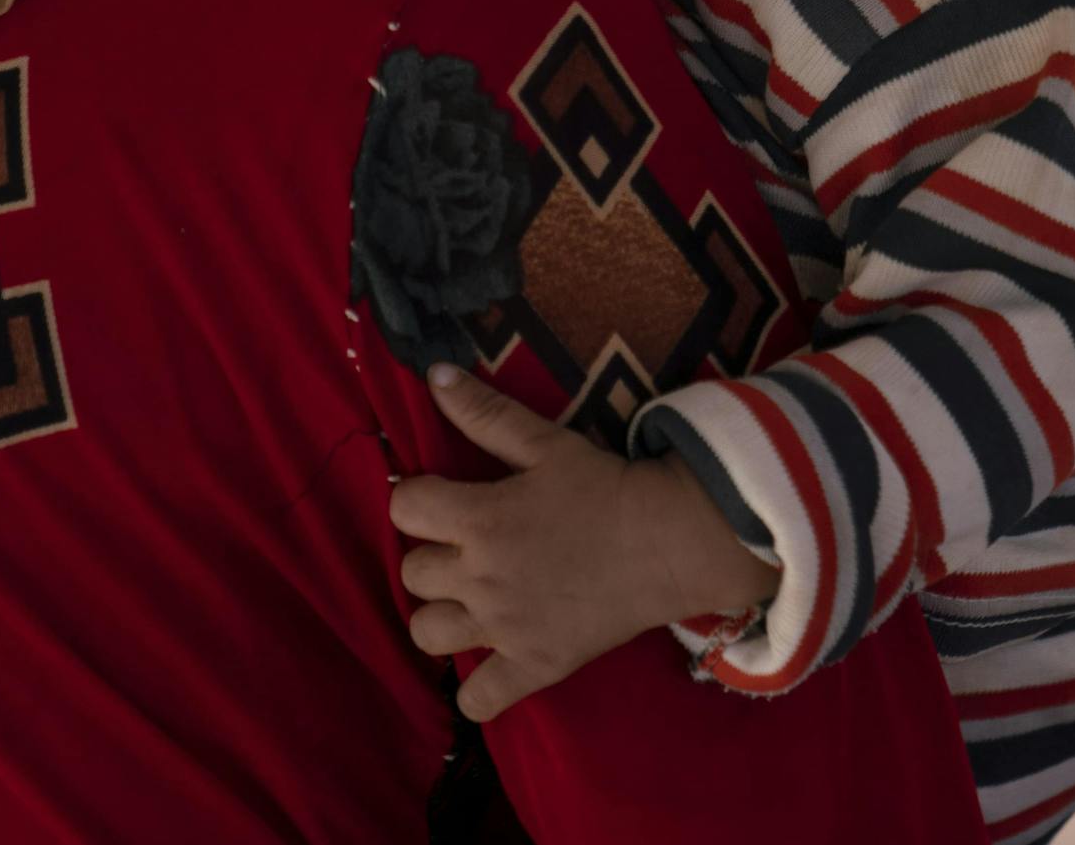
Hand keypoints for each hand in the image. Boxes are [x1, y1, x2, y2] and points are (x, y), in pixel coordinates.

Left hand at [387, 365, 780, 719]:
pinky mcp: (534, 666)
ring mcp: (504, 628)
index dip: (418, 498)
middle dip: (432, 555)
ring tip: (470, 600)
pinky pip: (480, 700)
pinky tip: (490, 661)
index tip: (444, 499)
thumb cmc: (605, 486)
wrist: (670, 541)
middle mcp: (481, 577)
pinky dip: (477, 689)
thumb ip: (484, 412)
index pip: (404, 508)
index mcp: (479, 519)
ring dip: (441, 615)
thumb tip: (434, 373)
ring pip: (427, 633)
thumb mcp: (544, 442)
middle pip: (411, 573)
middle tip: (468, 548)